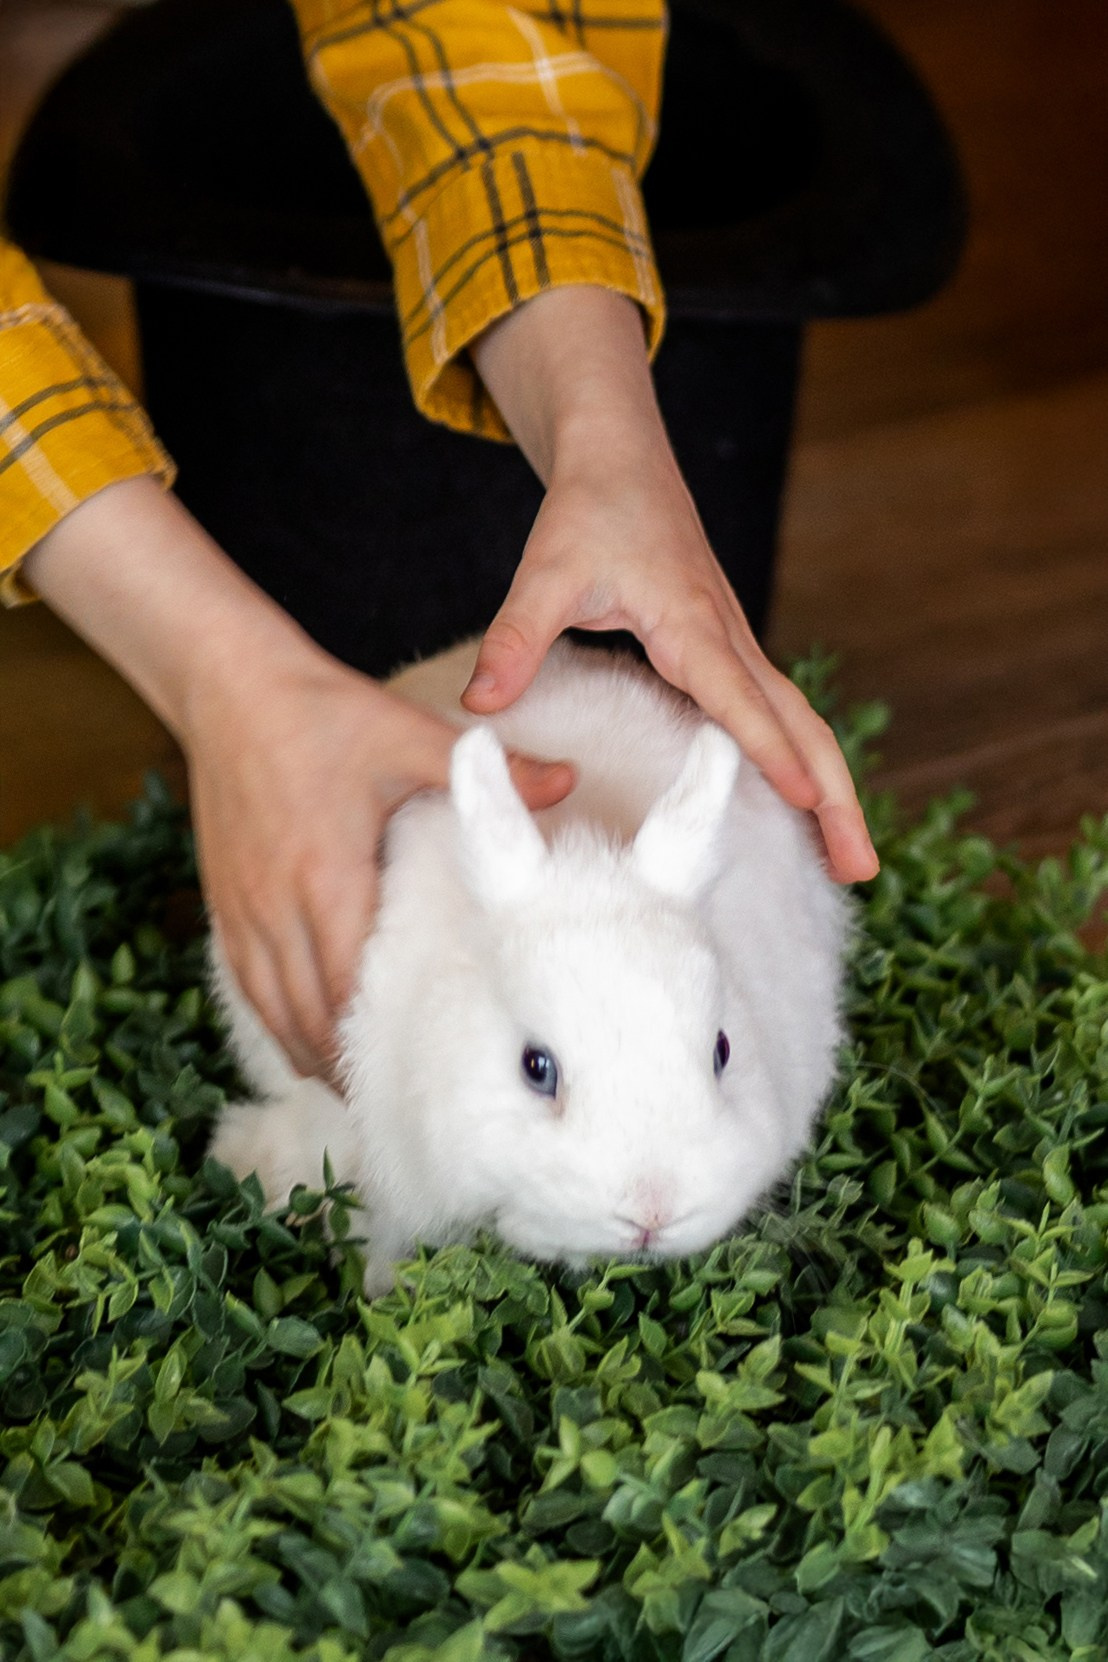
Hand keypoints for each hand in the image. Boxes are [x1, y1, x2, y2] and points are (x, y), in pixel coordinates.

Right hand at [22, 477, 572, 1079]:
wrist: (228, 685)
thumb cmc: (321, 711)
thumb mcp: (408, 734)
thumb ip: (490, 772)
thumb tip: (570, 782)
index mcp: (328, 874)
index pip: (350, 986)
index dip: (380, 1040)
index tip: (420, 1076)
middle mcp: (278, 903)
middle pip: (309, 1015)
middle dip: (349, 1064)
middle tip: (397, 1102)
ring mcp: (243, 906)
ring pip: (272, 1007)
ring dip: (310, 1052)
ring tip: (353, 1089)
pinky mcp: (224, 898)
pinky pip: (246, 980)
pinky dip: (276, 1019)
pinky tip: (302, 1040)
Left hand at [466, 286, 878, 884]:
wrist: (621, 458)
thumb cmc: (588, 511)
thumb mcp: (543, 573)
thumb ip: (515, 641)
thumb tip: (480, 705)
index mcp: (691, 623)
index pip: (740, 698)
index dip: (771, 751)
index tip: (807, 803)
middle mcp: (728, 638)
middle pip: (800, 725)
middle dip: (834, 798)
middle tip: (862, 869)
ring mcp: (735, 645)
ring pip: (801, 723)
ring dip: (831, 790)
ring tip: (853, 860)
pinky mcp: (727, 650)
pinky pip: (778, 714)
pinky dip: (803, 763)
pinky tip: (807, 808)